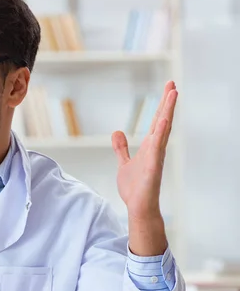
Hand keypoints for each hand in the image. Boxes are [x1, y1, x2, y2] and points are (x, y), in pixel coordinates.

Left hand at [111, 81, 177, 254]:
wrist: (137, 207)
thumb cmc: (134, 187)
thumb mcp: (123, 163)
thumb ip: (121, 148)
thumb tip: (117, 131)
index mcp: (149, 146)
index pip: (156, 120)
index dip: (162, 104)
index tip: (169, 87)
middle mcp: (155, 148)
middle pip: (162, 120)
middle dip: (167, 102)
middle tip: (173, 83)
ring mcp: (156, 157)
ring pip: (163, 131)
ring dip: (167, 112)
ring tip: (172, 95)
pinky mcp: (153, 168)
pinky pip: (157, 148)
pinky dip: (160, 135)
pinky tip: (163, 121)